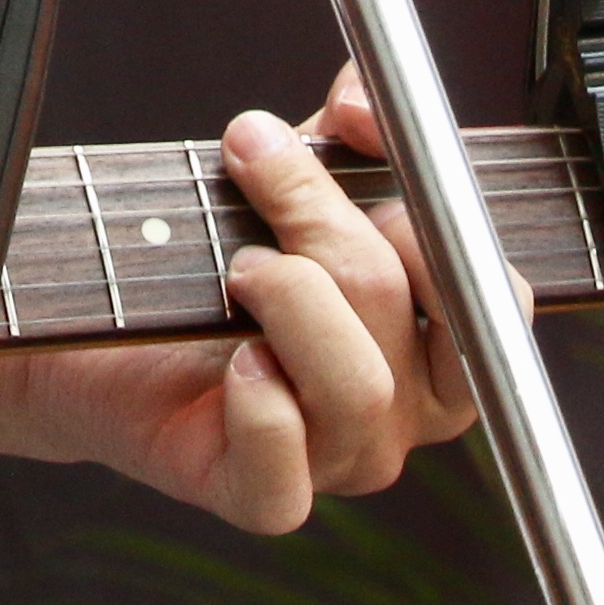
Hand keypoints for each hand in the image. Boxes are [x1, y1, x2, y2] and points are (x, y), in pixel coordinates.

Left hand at [0, 72, 475, 528]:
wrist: (110, 321)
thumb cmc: (221, 252)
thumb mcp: (298, 177)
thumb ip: (348, 132)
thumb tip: (361, 108)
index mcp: (437, 340)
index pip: (493, 296)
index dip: (432, 219)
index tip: (359, 152)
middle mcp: (406, 413)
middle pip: (398, 306)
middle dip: (317, 218)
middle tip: (256, 169)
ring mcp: (341, 462)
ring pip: (357, 385)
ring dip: (287, 297)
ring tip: (238, 267)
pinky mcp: (264, 496)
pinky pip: (284, 466)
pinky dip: (259, 403)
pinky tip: (233, 356)